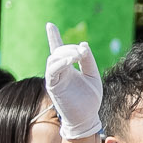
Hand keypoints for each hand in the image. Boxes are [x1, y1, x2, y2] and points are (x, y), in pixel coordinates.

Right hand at [43, 23, 104, 137]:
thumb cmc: (90, 99)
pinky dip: (59, 64)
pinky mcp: (53, 86)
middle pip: (58, 52)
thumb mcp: (93, 76)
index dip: (53, 37)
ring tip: (78, 56)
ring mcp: (55, 78)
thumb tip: (83, 44)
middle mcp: (59, 71)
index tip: (49, 24)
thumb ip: (88, 61)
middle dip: (70, 48)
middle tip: (82, 52)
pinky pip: (52, 71)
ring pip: (53, 59)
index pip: (58, 49)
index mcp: (68, 68)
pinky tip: (69, 62)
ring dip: (65, 54)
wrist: (87, 118)